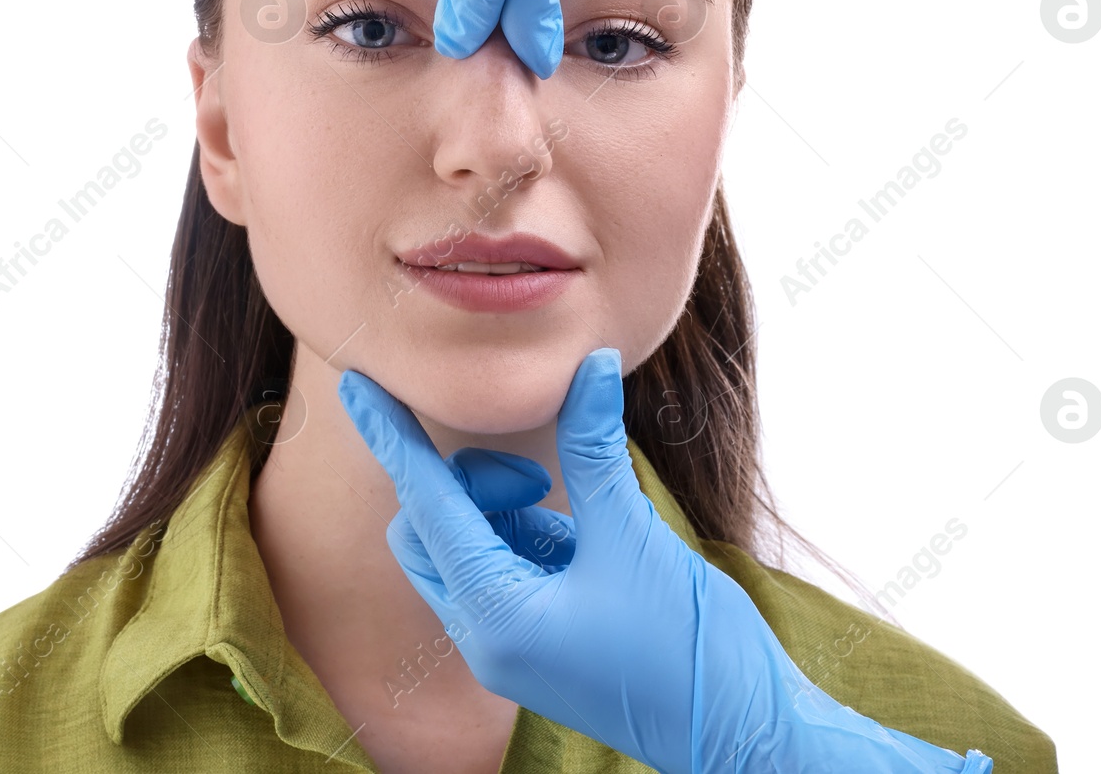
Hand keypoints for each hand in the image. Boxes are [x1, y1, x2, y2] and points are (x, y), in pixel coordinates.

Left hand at [337, 348, 993, 773]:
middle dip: (469, 485)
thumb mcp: (635, 535)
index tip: (356, 382)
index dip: (393, 436)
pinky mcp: (534, 651)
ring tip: (567, 507)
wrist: (744, 739)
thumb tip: (591, 364)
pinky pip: (501, 577)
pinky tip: (584, 540)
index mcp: (495, 617)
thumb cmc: (691, 648)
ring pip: (463, 553)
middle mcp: (485, 640)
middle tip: (538, 475)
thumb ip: (597, 448)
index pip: (425, 504)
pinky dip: (529, 539)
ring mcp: (508, 651)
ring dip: (503, 513)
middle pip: (428, 532)